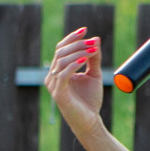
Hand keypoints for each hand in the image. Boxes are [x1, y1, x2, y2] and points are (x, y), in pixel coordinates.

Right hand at [44, 28, 105, 142]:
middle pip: (60, 52)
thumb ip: (94, 58)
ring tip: (93, 51)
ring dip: (78, 52)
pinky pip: (62, 75)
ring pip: (61, 61)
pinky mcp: (58, 94)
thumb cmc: (89, 99)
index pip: (61, 49)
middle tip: (93, 43)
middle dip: (77, 44)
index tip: (85, 29)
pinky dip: (73, 65)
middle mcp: (53, 77)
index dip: (71, 38)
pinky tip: (84, 60)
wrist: (89, 120)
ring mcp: (54, 85)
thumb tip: (96, 39)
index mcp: (59, 71)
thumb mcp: (94, 74)